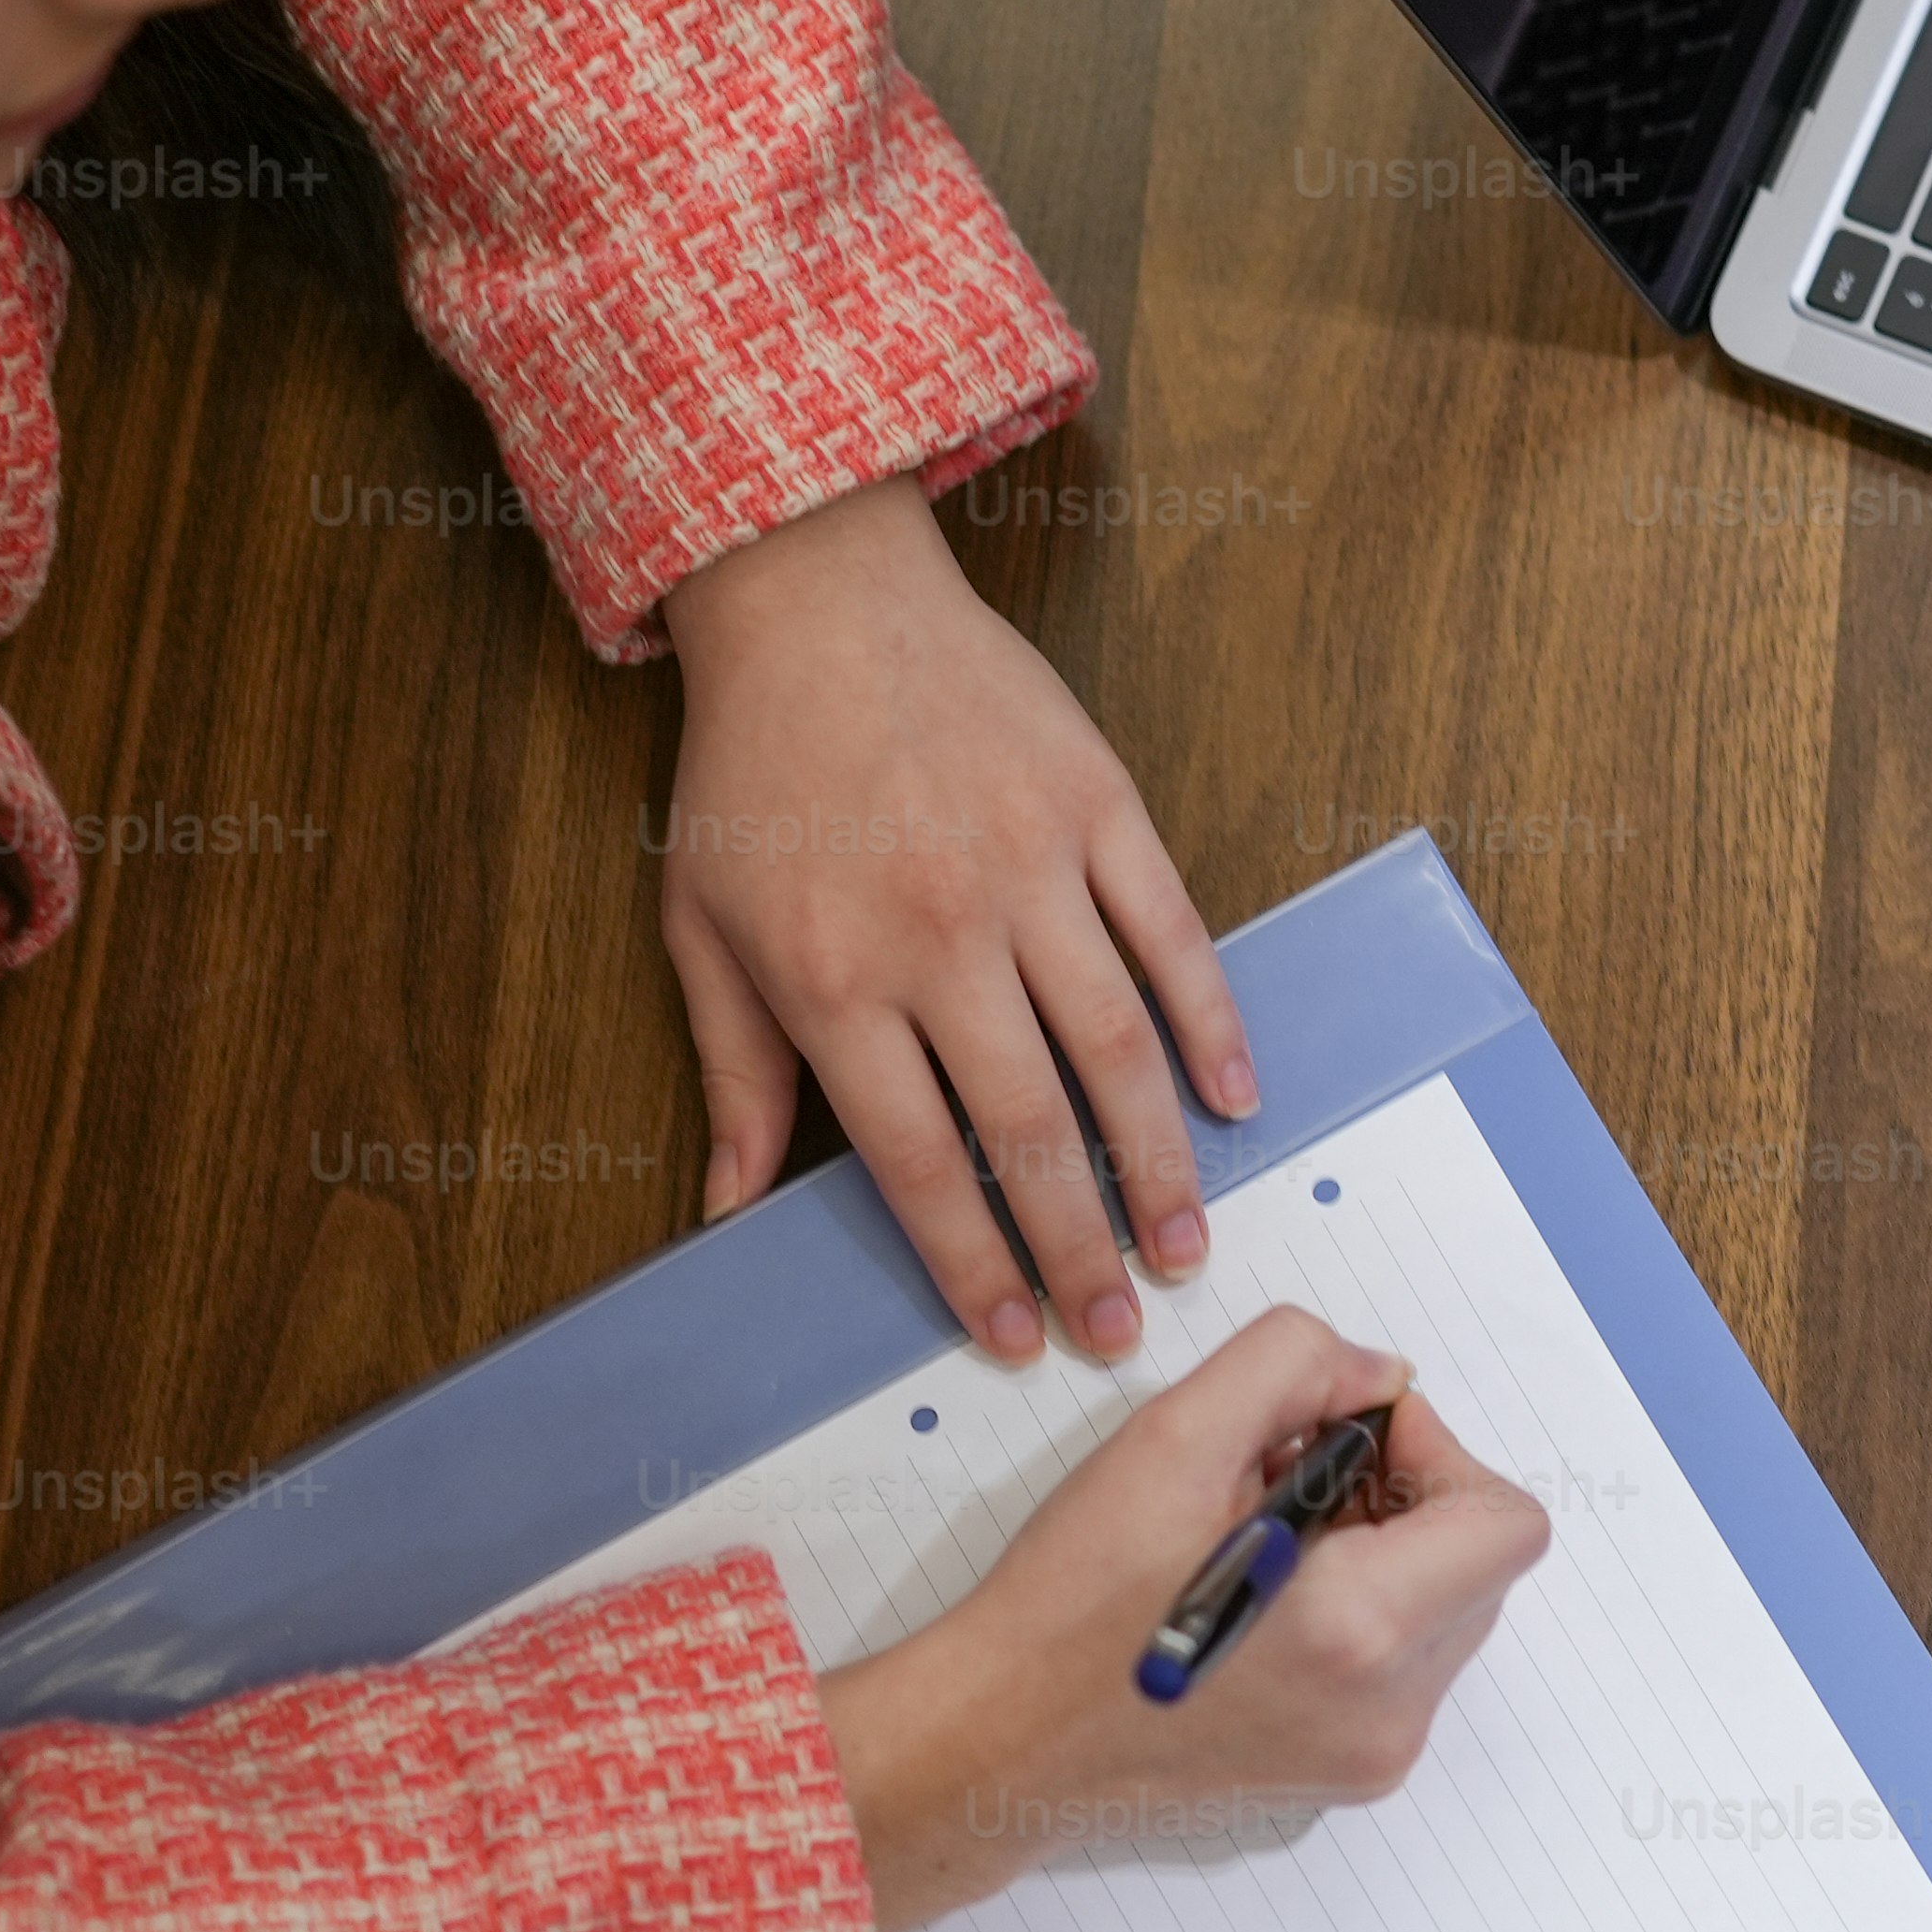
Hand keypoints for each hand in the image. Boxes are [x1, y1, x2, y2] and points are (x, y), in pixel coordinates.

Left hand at [651, 474, 1257, 1363]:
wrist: (816, 600)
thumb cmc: (753, 771)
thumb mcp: (701, 925)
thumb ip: (732, 1073)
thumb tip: (724, 1207)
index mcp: (836, 978)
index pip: (917, 1158)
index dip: (971, 1259)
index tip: (1010, 1331)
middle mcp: (940, 935)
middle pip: (1027, 1127)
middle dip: (1078, 1247)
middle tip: (1116, 1328)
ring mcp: (1029, 869)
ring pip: (1114, 1050)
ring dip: (1157, 1164)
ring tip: (1182, 1247)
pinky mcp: (1097, 810)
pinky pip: (1170, 937)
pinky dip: (1209, 1024)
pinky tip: (1231, 1099)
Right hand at [811, 1311, 1550, 1931]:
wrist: (1004, 1739)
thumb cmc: (1073, 1601)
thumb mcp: (1174, 1437)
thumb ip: (1297, 1366)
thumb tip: (1379, 1378)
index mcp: (1365, 1630)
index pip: (1505, 1522)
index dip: (1440, 1453)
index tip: (1350, 1434)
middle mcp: (1392, 1709)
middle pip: (1482, 1565)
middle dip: (1408, 1495)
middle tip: (1294, 1471)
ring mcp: (1375, 1752)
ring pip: (1446, 1612)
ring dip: (1385, 1550)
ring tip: (1270, 1531)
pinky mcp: (1347, 1770)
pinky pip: (1404, 1663)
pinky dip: (1362, 1609)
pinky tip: (1266, 1590)